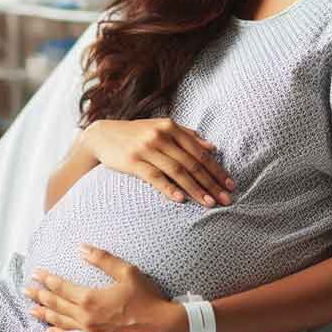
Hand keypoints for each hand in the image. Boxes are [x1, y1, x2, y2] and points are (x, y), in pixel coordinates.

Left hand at [24, 245, 190, 331]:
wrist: (161, 327)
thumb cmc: (146, 299)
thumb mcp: (127, 272)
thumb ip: (103, 259)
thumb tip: (82, 248)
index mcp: (90, 299)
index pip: (61, 287)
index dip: (47, 279)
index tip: (36, 273)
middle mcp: (85, 317)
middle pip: (55, 305)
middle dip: (39, 295)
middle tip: (26, 289)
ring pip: (59, 321)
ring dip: (43, 313)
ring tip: (31, 308)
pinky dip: (56, 331)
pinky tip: (49, 329)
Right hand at [81, 118, 234, 206]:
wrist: (101, 136)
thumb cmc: (136, 134)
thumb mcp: (161, 128)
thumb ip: (186, 136)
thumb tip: (212, 147)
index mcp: (170, 127)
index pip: (200, 153)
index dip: (217, 169)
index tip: (230, 184)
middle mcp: (160, 136)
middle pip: (192, 163)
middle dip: (211, 183)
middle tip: (226, 199)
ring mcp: (146, 149)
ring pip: (177, 171)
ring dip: (195, 189)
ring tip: (209, 203)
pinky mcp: (133, 162)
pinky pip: (154, 177)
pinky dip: (168, 188)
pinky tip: (180, 199)